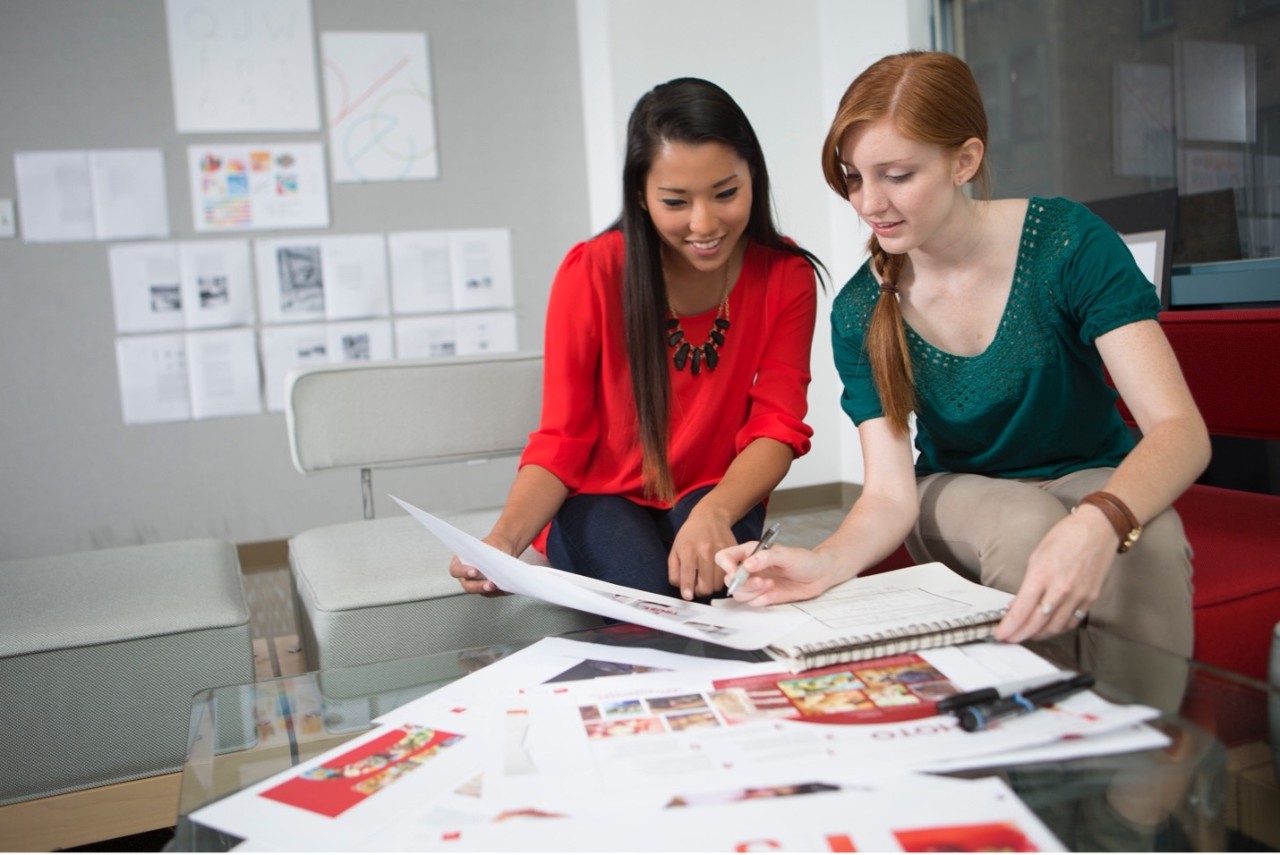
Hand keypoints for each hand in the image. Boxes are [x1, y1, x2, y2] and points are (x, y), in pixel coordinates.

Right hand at [447, 534, 514, 596]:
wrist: (505, 548)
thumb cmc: (493, 546)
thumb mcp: (488, 546)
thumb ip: (486, 555)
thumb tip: (492, 564)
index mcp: (461, 562)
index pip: (456, 570)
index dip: (463, 572)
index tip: (474, 571)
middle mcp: (467, 576)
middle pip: (468, 586)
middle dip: (479, 586)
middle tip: (489, 584)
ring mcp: (477, 584)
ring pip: (480, 592)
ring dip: (489, 591)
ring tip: (498, 586)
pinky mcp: (488, 589)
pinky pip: (492, 594)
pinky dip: (499, 591)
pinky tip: (506, 587)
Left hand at [667, 509, 736, 599]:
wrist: (710, 517)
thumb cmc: (690, 535)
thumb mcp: (675, 550)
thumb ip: (675, 571)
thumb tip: (682, 589)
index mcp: (688, 550)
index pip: (688, 575)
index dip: (687, 589)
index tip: (688, 596)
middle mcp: (706, 551)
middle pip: (706, 585)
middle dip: (700, 590)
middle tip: (697, 587)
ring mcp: (720, 552)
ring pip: (718, 583)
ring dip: (711, 586)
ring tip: (707, 579)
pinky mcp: (732, 552)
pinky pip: (728, 575)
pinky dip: (722, 579)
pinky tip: (716, 573)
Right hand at [713, 542, 839, 605]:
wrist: (820, 575)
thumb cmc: (805, 559)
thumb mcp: (786, 555)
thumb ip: (765, 558)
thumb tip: (747, 564)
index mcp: (750, 553)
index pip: (725, 557)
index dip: (726, 566)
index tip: (737, 573)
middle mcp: (750, 568)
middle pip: (729, 579)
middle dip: (742, 583)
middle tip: (760, 581)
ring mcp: (756, 583)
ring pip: (739, 593)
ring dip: (751, 592)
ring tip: (769, 585)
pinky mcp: (763, 596)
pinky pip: (752, 603)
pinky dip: (760, 600)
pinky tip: (773, 591)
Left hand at [994, 505, 1114, 641]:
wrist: (1098, 529)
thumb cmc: (1066, 536)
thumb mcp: (1037, 556)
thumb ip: (1028, 583)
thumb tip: (1018, 603)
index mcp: (1042, 575)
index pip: (1022, 610)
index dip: (1009, 627)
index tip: (1000, 634)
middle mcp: (1061, 589)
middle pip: (1037, 623)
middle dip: (1020, 635)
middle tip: (1010, 638)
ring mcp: (1078, 596)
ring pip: (1055, 627)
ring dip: (1038, 635)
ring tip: (1027, 634)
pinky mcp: (1090, 599)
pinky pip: (1072, 621)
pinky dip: (1058, 628)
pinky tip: (1049, 627)